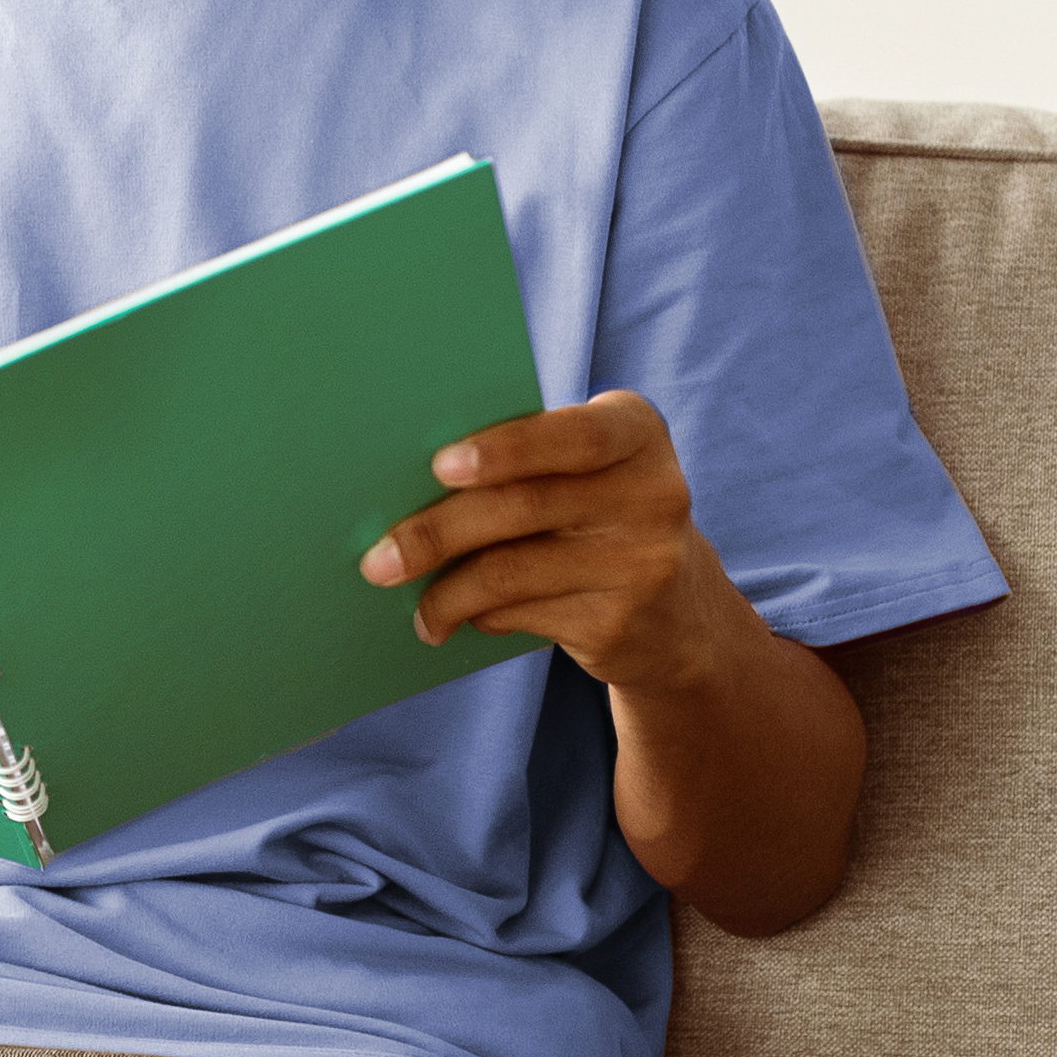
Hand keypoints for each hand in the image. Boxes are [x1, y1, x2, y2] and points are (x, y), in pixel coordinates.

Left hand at [356, 391, 761, 694]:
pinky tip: (456, 617)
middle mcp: (653, 493)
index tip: (439, 466)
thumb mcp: (585, 474)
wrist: (677, 614)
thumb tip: (406, 486)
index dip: (506, 449)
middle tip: (379, 559)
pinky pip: (522, 614)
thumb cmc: (596, 518)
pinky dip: (477, 613)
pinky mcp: (619, 624)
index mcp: (637, 432)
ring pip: (512, 571)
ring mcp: (642, 564)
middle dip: (437, 532)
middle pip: (523, 507)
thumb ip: (526, 463)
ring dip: (445, 592)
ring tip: (412, 605)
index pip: (575, 435)